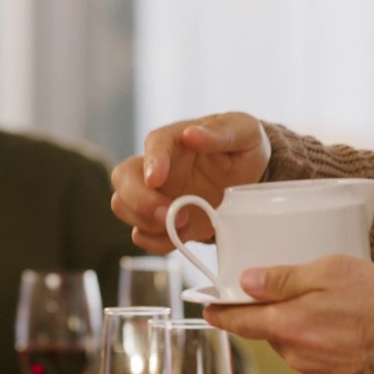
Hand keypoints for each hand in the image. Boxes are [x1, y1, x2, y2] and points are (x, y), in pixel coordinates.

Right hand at [110, 112, 270, 252]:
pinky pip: (142, 234)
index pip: (153, 144)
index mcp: (175, 140)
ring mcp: (156, 195)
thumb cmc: (244, 147)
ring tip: (182, 225)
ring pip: (123, 206)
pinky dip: (157, 241)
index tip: (156, 178)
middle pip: (123, 177)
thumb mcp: (244, 132)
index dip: (151, 162)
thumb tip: (192, 134)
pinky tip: (184, 235)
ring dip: (145, 222)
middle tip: (167, 213)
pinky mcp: (162, 221)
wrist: (250, 178)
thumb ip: (221, 132)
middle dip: (138, 199)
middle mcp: (157, 167)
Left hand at [203, 254, 373, 373]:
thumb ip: (285, 278)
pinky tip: (352, 335)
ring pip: (297, 345)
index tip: (209, 308)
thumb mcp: (332, 271)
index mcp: (287, 324)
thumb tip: (248, 282)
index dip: (221, 312)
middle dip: (282, 314)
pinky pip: (319, 360)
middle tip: (310, 295)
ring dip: (308, 330)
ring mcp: (314, 373)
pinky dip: (327, 347)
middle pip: (272, 331)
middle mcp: (295, 354)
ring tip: (343, 313)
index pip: (239, 320)